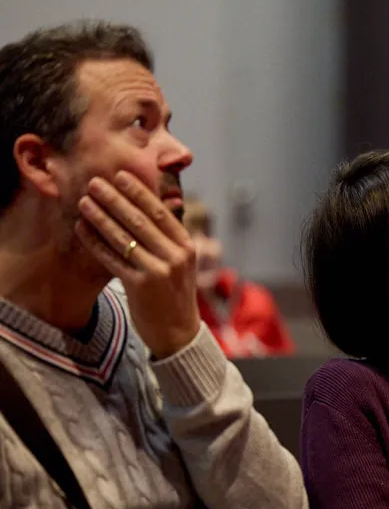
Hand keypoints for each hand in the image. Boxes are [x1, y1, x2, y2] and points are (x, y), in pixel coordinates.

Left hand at [76, 172, 200, 357]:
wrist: (179, 333)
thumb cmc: (174, 293)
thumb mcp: (180, 263)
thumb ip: (166, 238)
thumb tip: (147, 207)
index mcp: (186, 246)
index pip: (160, 212)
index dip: (139, 192)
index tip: (120, 176)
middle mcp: (175, 256)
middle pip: (140, 221)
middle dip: (115, 199)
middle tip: (95, 182)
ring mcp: (158, 271)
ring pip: (124, 238)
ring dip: (101, 217)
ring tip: (84, 201)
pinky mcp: (140, 287)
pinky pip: (113, 259)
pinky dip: (96, 243)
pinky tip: (82, 229)